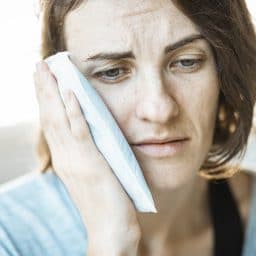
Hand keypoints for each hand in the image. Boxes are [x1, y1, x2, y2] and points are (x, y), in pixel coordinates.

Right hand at [33, 61, 140, 254]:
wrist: (109, 229)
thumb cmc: (103, 202)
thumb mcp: (91, 173)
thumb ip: (85, 155)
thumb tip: (87, 137)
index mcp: (65, 159)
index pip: (51, 123)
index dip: (46, 100)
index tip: (43, 80)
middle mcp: (65, 157)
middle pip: (49, 117)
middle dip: (43, 90)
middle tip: (39, 65)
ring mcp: (76, 160)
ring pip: (59, 120)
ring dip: (53, 93)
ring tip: (47, 70)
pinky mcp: (91, 163)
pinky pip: (80, 133)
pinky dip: (73, 112)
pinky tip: (69, 93)